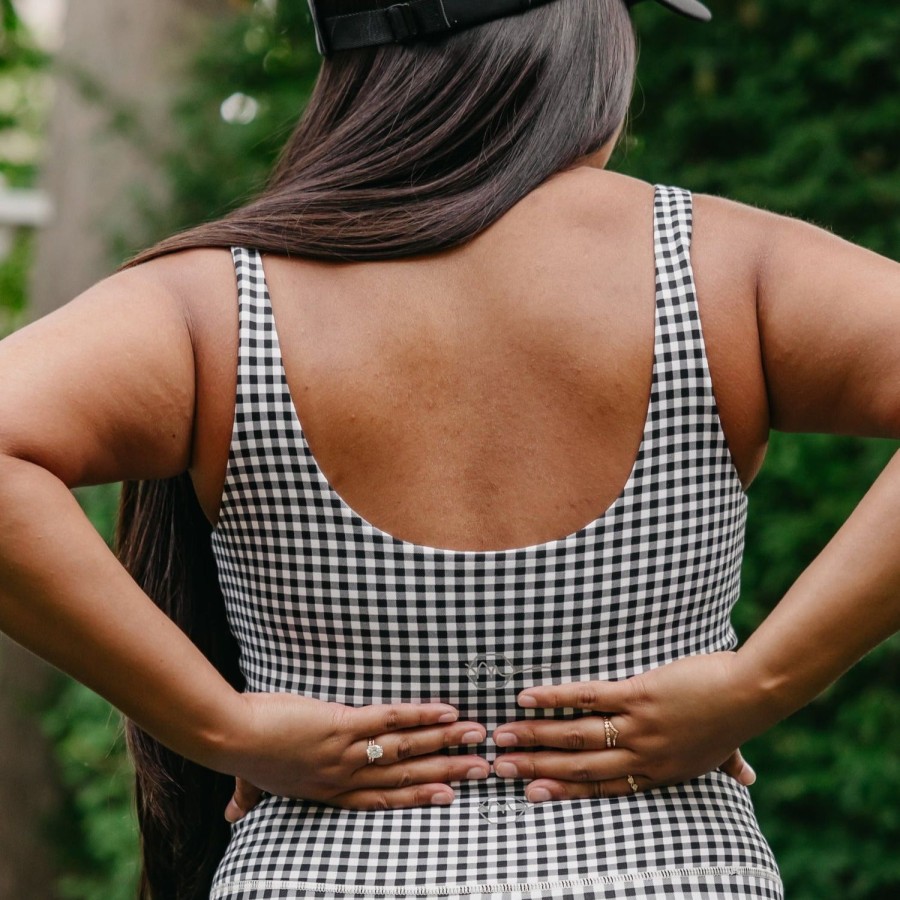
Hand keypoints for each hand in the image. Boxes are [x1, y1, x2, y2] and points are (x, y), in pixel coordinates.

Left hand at [220, 693, 489, 819]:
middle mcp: (344, 776)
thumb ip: (248, 798)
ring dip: (444, 743)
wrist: (231, 736)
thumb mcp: (249, 784)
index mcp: (328, 790)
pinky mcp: (342, 724)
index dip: (418, 796)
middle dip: (446, 772)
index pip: (383, 796)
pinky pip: (388, 720)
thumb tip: (233, 815)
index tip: (447, 796)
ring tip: (476, 737)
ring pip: (405, 749)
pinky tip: (444, 711)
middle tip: (481, 769)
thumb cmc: (241, 754)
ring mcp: (346, 752)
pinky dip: (418, 716)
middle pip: (406, 776)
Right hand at [491, 651, 762, 801]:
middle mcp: (642, 756)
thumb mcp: (729, 750)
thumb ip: (729, 766)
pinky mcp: (638, 695)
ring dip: (535, 735)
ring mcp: (637, 726)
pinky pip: (589, 699)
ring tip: (503, 735)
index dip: (563, 789)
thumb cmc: (737, 718)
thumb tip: (748, 779)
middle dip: (536, 765)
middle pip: (578, 765)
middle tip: (499, 766)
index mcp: (658, 772)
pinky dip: (556, 698)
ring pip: (576, 735)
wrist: (749, 695)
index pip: (601, 786)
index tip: (532, 791)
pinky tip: (528, 697)